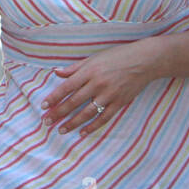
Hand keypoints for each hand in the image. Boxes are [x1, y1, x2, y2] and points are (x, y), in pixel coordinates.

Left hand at [41, 40, 159, 136]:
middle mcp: (98, 84)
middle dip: (59, 113)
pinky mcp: (120, 103)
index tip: (43, 106)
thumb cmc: (118, 56)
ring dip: (73, 123)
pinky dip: (92, 126)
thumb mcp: (94, 58)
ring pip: (87, 113)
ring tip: (61, 130)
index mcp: (90, 71)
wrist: (144, 60)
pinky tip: (82, 133)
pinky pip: (104, 118)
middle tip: (47, 122)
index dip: (54, 97)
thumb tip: (56, 72)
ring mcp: (109, 94)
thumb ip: (75, 68)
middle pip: (74, 102)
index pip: (67, 87)